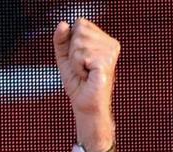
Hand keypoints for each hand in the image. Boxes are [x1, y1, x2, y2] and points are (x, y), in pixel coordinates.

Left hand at [53, 19, 119, 151]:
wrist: (85, 105)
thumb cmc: (77, 83)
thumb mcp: (65, 58)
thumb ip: (62, 40)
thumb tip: (63, 24)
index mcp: (104, 40)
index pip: (80, 24)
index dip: (71, 43)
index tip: (79, 60)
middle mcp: (110, 43)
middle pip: (79, 30)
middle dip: (72, 52)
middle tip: (81, 68)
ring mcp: (110, 52)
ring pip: (78, 43)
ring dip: (75, 61)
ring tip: (84, 73)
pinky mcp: (106, 61)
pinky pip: (80, 56)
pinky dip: (77, 68)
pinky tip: (87, 76)